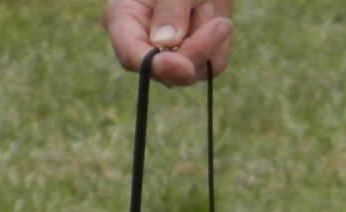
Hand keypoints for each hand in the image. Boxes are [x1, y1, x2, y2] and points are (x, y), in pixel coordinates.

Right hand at [103, 0, 234, 85]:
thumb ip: (171, 8)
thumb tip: (165, 43)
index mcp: (124, 17)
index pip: (131, 55)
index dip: (155, 65)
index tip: (182, 66)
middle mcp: (143, 41)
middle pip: (166, 71)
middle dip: (195, 49)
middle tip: (220, 24)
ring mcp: (168, 54)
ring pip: (193, 71)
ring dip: (210, 38)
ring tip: (207, 5)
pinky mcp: (192, 59)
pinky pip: (211, 64)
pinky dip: (220, 41)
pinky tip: (213, 16)